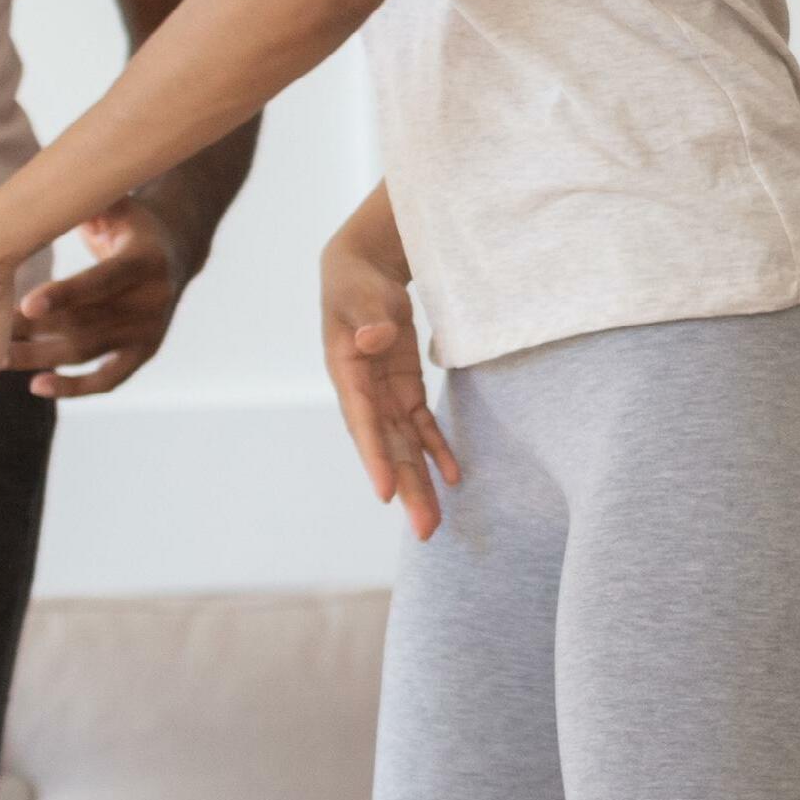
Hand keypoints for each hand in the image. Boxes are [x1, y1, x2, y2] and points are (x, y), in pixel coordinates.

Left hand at [5, 196, 194, 399]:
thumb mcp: (118, 205)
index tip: (27, 304)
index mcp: (144, 262)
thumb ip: (92, 199)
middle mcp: (152, 301)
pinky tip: (38, 386)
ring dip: (42, 358)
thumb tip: (57, 182)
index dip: (65, 294)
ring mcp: (150, 332)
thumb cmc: (130, 224)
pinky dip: (74, 388)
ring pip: (88, 353)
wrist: (175, 250)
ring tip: (1, 360)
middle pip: (87, 323)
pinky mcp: (144, 353)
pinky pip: (108, 379)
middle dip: (37, 332)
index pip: (102, 281)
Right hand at [322, 240, 462, 539]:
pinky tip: (454, 477)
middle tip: (425, 530)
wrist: (360, 269)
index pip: (361, 420)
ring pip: (402, 445)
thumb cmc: (356, 279)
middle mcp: (361, 392)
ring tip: (434, 523)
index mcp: (345, 370)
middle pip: (385, 446)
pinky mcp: (401, 388)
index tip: (386, 493)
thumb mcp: (359, 292)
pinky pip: (419, 426)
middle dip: (405, 488)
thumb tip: (371, 342)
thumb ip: (367, 318)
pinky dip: (436, 450)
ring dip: (419, 483)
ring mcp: (382, 393)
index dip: (374, 457)